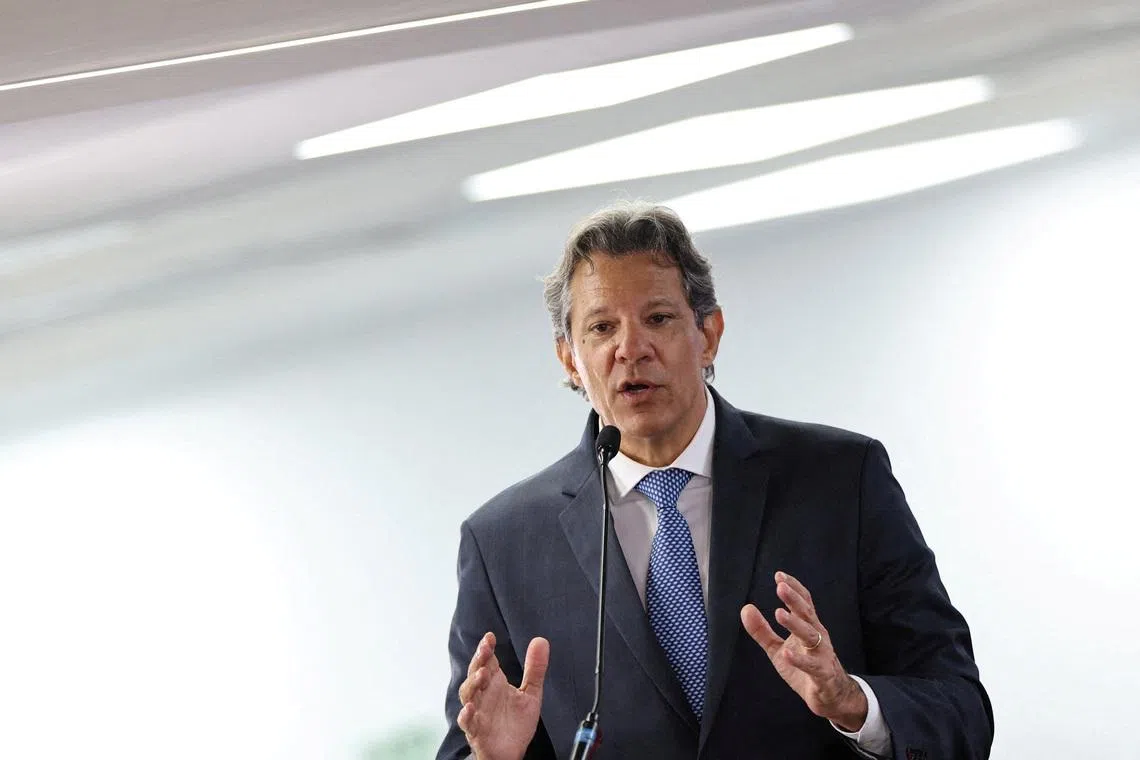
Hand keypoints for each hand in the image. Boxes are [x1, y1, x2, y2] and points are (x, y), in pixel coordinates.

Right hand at [457, 632, 549, 759]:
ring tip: (483, 675)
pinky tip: (470, 708)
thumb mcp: (531, 694)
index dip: (486, 648)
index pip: (487, 661)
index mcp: (494, 683)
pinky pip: (467, 722)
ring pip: (467, 695)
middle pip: (475, 674)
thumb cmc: (516, 724)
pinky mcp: (476, 731)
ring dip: (473, 683)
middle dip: (478, 661)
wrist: (512, 752)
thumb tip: (541, 641)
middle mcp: (483, 695)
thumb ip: (534, 669)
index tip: (490, 637)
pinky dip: (466, 715)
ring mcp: (477, 712)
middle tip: (485, 650)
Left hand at [740, 571, 867, 731]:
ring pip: (810, 635)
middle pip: (807, 614)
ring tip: (779, 613)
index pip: (803, 603)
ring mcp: (821, 654)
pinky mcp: (822, 674)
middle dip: (794, 600)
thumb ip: (762, 630)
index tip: (779, 576)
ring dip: (795, 624)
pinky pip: (812, 666)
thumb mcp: (778, 649)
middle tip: (780, 587)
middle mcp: (817, 636)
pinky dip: (799, 660)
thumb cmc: (805, 668)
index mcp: (808, 627)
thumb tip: (745, 609)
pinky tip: (786, 653)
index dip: (793, 588)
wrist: (830, 697)